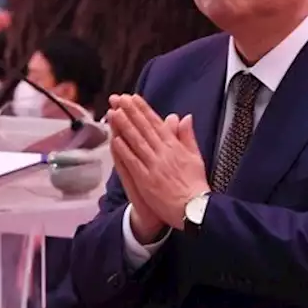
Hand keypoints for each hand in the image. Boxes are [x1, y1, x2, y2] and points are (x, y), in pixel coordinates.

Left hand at [109, 95, 208, 231]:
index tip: (133, 98)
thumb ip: (187, 136)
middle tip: (117, 98)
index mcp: (175, 146)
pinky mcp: (146, 180)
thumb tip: (185, 117)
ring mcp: (154, 166)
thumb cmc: (195, 185)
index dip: (143, 109)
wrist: (195, 209)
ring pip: (136, 142)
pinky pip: (133, 162)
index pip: (156, 123)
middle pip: (144, 128)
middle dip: (130, 112)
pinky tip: (115, 139)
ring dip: (124, 126)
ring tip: (113, 112)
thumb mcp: (195, 156)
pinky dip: (124, 150)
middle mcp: (163, 153)